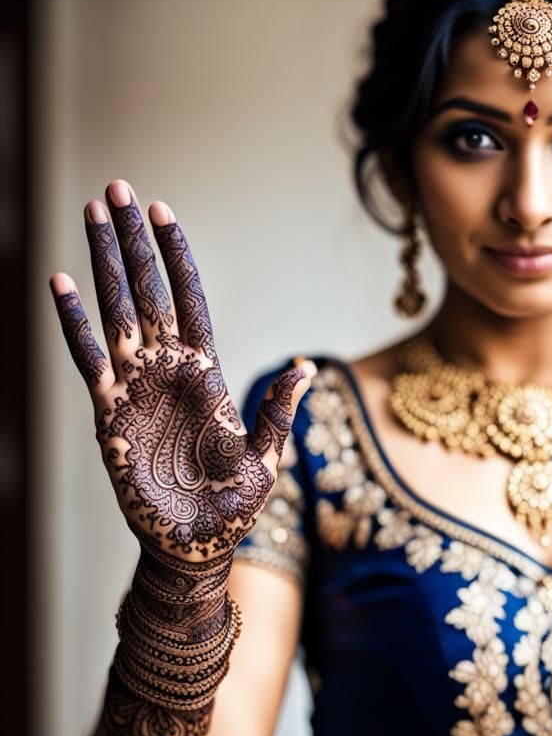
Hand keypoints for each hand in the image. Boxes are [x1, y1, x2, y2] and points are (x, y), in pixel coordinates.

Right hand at [50, 179, 313, 563]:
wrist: (195, 546)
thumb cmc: (236, 506)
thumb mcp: (265, 457)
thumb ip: (277, 409)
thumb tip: (307, 366)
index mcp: (208, 375)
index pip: (190, 300)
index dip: (177, 257)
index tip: (163, 212)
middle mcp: (169, 371)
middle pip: (148, 291)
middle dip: (132, 241)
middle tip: (115, 189)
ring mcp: (135, 387)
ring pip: (115, 311)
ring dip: (101, 263)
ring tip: (89, 214)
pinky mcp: (108, 413)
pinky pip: (86, 357)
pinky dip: (73, 321)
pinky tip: (60, 282)